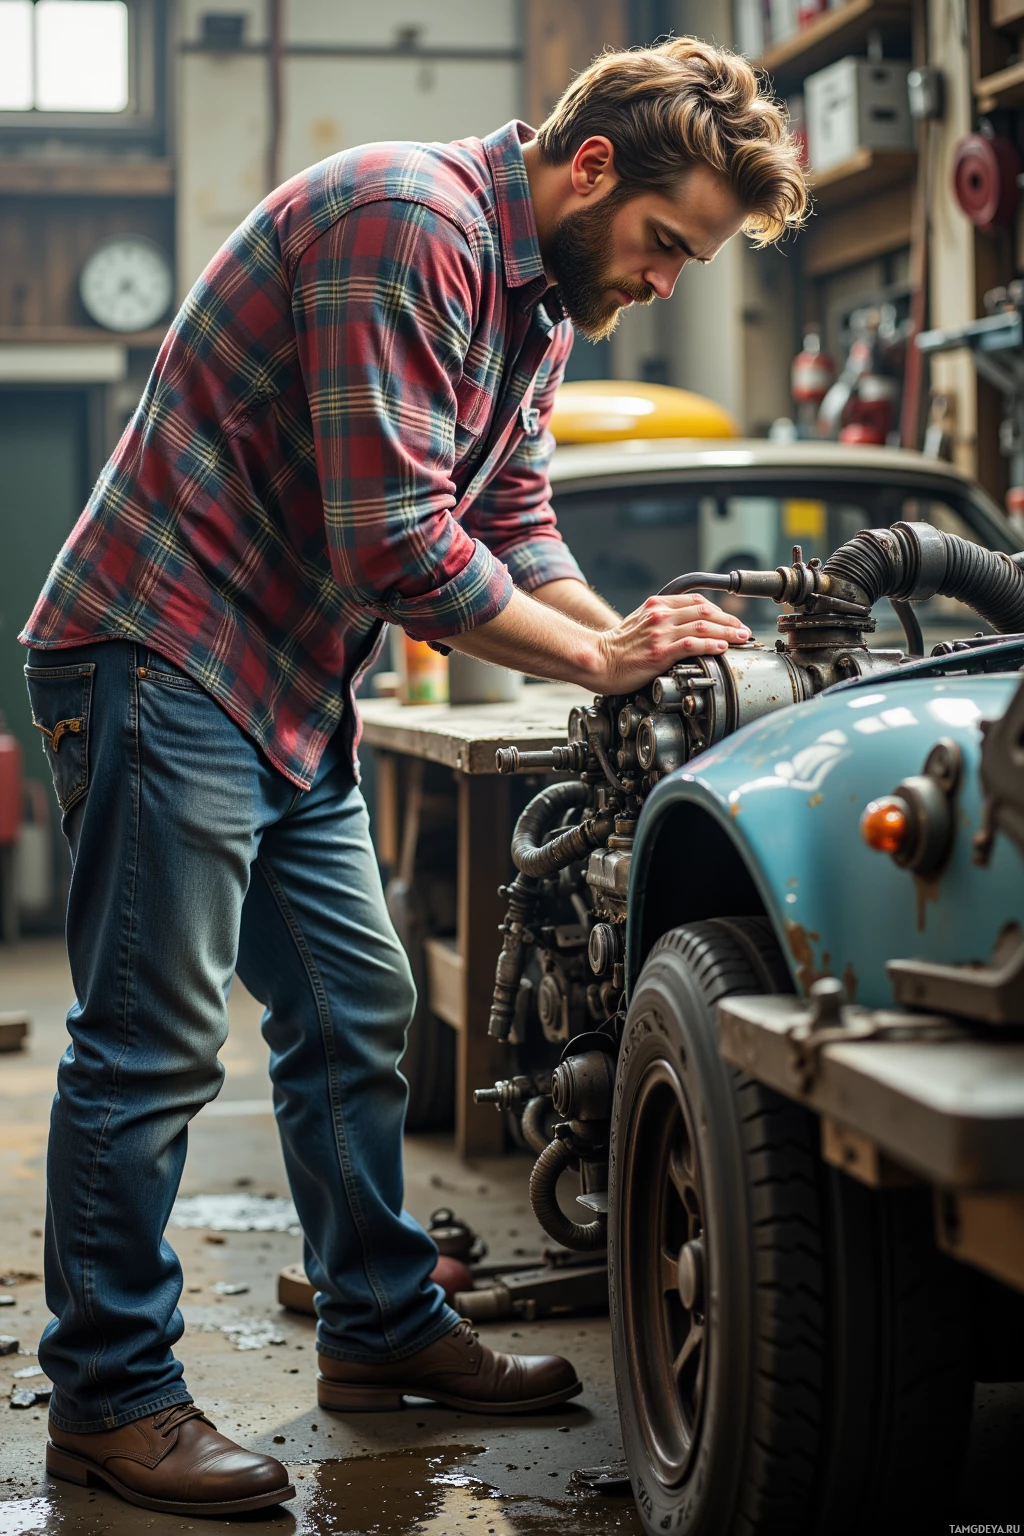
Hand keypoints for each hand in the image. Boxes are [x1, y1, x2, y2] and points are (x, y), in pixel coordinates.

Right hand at [593, 594, 749, 693]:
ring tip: (741, 640)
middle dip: (729, 622)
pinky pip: (692, 644)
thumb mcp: (640, 622)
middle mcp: (660, 615)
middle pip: (705, 612)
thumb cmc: (617, 647)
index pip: (697, 602)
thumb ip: (663, 619)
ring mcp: (660, 634)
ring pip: (703, 627)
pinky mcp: (659, 653)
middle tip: (744, 632)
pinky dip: (710, 644)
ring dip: (727, 633)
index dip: (720, 611)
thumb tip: (688, 625)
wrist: (597, 660)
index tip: (731, 623)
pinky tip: (722, 648)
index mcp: (657, 605)